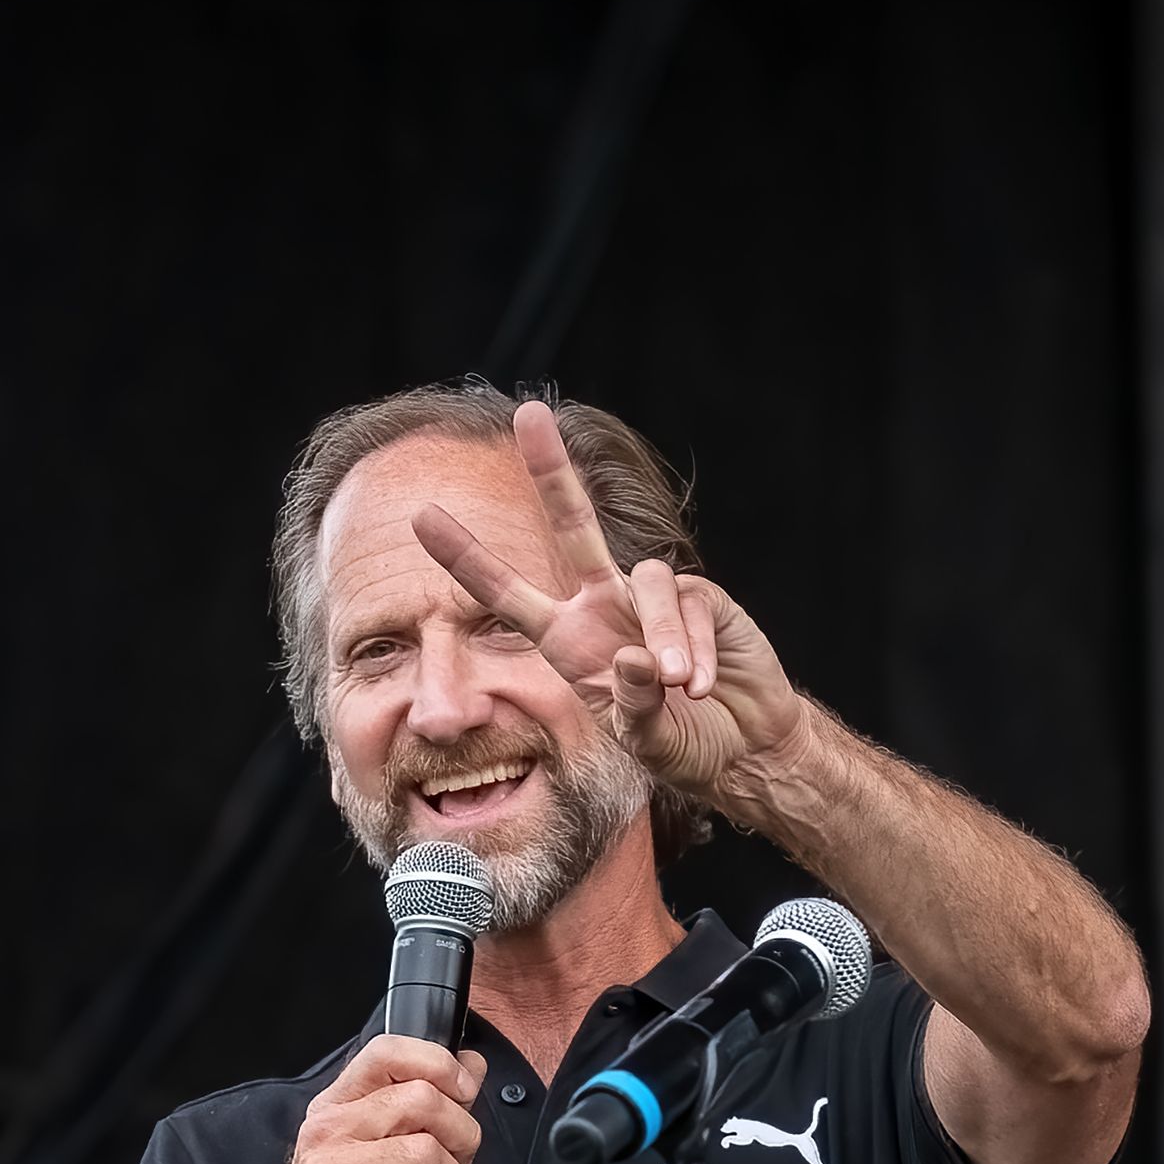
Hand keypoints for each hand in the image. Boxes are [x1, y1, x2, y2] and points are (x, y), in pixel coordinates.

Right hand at [258, 1036, 486, 1163]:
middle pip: (423, 1100)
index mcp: (335, 1109)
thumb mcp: (376, 1160)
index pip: (388, 1052)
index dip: (438, 1064)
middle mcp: (328, 1130)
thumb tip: (471, 1066)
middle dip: (462, 1138)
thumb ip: (421, 1112)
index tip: (464, 1091)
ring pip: (428, 1154)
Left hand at [411, 401, 808, 803]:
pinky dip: (697, 650)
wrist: (742, 748)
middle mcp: (605, 605)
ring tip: (680, 687)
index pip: (507, 593)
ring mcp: (653, 598)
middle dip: (552, 471)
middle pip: (574, 526)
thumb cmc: (680, 745)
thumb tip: (634, 657)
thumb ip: (633, 704)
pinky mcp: (702, 598)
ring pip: (647, 582)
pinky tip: (702, 686)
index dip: (467, 558)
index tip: (421, 518)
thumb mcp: (643, 741)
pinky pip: (690, 605)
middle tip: (529, 415)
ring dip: (664, 639)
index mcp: (569, 640)